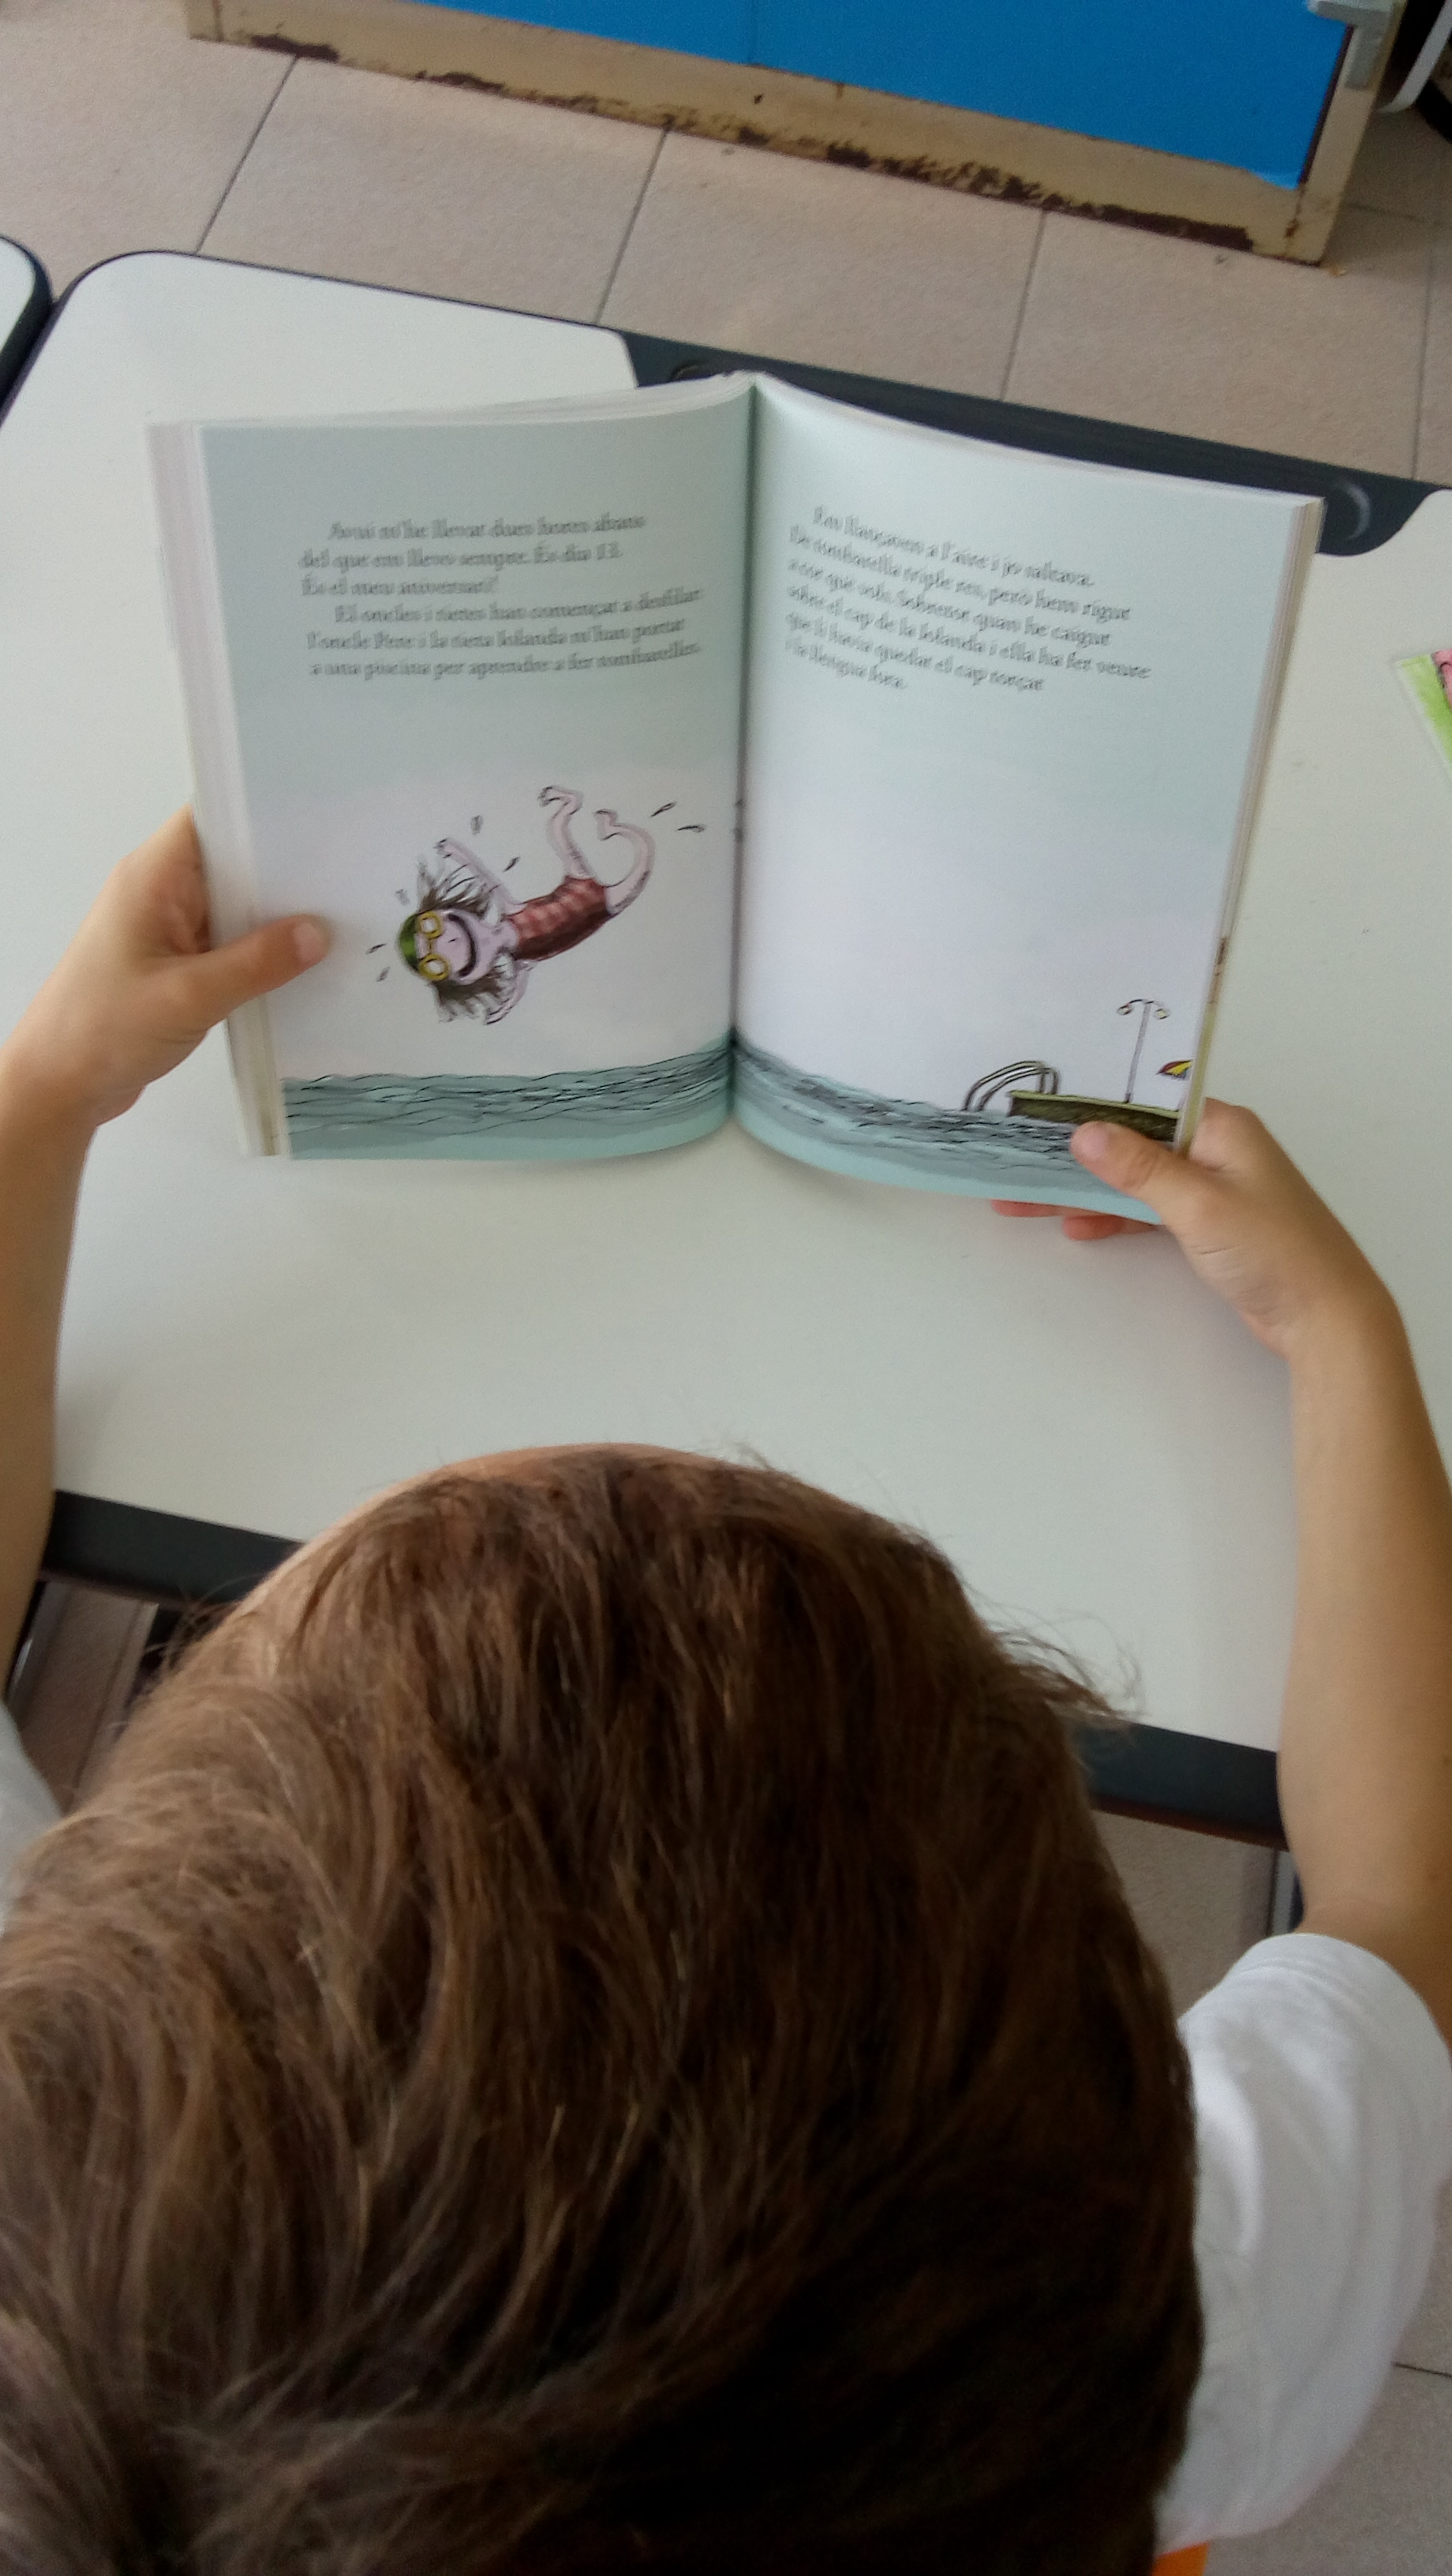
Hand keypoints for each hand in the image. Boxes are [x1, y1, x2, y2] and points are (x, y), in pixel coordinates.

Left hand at [0, 810, 327, 1133]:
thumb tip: (315, 934)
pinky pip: (228, 944)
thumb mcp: (189, 996)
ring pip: (234, 907)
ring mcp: (167, 928)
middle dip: (283, 874)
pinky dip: (259, 954)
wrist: (60, 1084)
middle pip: (232, 864)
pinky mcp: (176, 963)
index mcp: (152, 877)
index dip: (263, 817)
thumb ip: (257, 964)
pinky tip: (300, 968)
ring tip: (335, 926)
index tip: (319, 827)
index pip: (212, 819)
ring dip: (274, 921)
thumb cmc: (102, 1030)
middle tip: (344, 883)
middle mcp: (159, 892)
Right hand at [994, 1101, 1388, 1361]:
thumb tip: (1085, 1133)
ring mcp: (1211, 1186)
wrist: (1325, 1316)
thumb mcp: (1200, 1205)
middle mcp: (1215, 1147)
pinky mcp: (1208, 1224)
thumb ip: (1140, 1169)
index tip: (1036, 1115)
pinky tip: (1077, 1224)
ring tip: (1026, 1199)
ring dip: (1084, 1189)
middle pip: (1131, 1141)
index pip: (1142, 1101)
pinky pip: (1148, 1209)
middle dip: (1074, 1154)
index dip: (1088, 1106)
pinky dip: (1114, 1215)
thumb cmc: (1276, 1251)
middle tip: (1016, 1162)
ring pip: (1134, 1178)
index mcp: (1220, 1125)